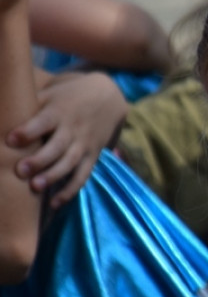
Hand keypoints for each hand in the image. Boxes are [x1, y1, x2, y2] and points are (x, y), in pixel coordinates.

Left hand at [6, 71, 127, 205]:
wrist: (107, 96)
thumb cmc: (67, 96)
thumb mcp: (50, 93)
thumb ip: (29, 105)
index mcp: (59, 111)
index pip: (43, 122)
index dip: (28, 131)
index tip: (11, 140)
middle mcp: (73, 129)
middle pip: (57, 146)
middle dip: (40, 160)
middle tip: (20, 171)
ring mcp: (84, 144)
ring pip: (70, 162)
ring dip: (54, 175)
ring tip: (36, 187)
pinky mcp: (92, 156)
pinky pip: (83, 175)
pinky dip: (70, 190)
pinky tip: (54, 203)